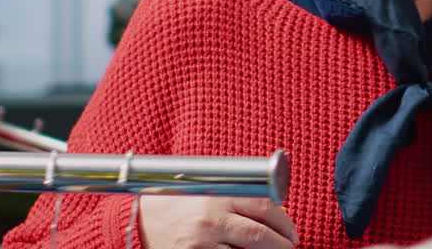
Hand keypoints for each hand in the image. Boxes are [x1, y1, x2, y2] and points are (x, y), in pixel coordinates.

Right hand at [139, 196, 297, 248]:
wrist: (139, 218)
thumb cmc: (182, 201)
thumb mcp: (210, 189)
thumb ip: (239, 195)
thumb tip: (277, 207)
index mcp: (221, 195)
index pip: (265, 207)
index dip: (285, 222)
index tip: (292, 232)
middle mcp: (212, 219)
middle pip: (260, 235)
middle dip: (282, 244)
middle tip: (289, 246)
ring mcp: (202, 242)